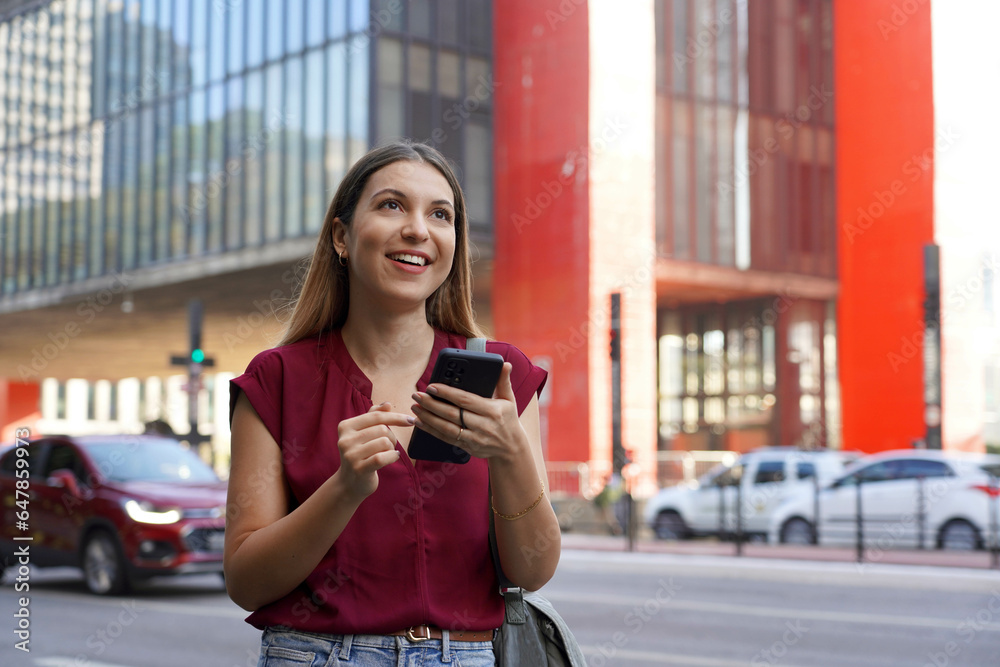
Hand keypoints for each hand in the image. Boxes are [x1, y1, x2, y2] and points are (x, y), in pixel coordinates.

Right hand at [334, 403, 408, 499]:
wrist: (350, 484)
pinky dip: (392, 457)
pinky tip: (392, 458)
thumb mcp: (363, 434)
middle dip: (391, 437)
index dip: (395, 417)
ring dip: (391, 448)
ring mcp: (350, 455)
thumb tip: (387, 404)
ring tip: (386, 453)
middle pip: (382, 429)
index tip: (411, 420)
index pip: (376, 416)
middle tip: (389, 446)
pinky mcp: (359, 469)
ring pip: (384, 442)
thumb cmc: (361, 455)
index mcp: (345, 426)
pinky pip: (383, 457)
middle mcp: (345, 439)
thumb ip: (374, 417)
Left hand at [410, 362, 529, 462]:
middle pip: (452, 414)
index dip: (447, 393)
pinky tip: (420, 422)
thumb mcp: (509, 400)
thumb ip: (503, 381)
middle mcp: (483, 426)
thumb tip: (505, 364)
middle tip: (417, 395)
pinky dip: (431, 430)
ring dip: (428, 418)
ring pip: (446, 428)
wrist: (511, 448)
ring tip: (416, 408)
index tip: (432, 386)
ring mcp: (474, 438)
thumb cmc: (508, 419)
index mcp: (492, 411)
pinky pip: (446, 438)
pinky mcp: (467, 447)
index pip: (465, 400)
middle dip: (432, 404)